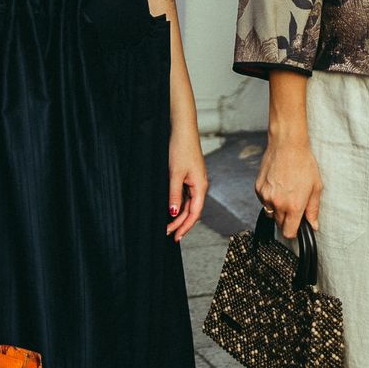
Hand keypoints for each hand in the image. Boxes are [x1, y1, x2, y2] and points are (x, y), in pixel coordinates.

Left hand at [167, 122, 208, 241]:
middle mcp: (200, 186)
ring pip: (188, 204)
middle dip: (180, 224)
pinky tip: (171, 210)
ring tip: (167, 226)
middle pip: (192, 211)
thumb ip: (174, 195)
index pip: (195, 213)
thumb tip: (173, 213)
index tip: (176, 237)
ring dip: (179, 216)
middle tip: (168, 234)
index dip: (185, 226)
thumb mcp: (175, 174)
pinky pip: (185, 196)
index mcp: (200, 186)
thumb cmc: (181, 148)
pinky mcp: (189, 177)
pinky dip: (178, 205)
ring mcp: (195, 181)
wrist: (182, 130)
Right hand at [256, 129, 322, 239]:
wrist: (287, 145)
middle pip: (279, 224)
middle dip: (287, 219)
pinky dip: (269, 198)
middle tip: (294, 204)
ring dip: (277, 210)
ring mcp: (266, 196)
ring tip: (285, 193)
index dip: (294, 232)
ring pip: (270, 213)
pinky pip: (263, 202)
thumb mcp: (316, 187)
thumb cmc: (304, 164)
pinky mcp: (258, 189)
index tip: (297, 226)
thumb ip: (313, 210)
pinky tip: (277, 186)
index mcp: (294, 206)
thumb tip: (314, 226)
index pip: (289, 233)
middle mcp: (278, 204)